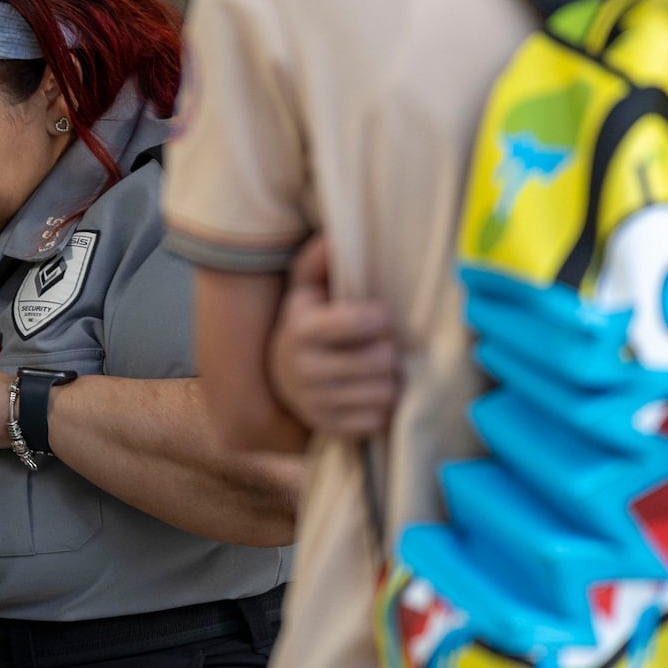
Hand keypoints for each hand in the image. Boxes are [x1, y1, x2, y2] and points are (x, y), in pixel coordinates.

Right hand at [269, 237, 399, 439]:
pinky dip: (381, 407)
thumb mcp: (304, 288)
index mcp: (301, 329)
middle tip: (382, 345)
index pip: (361, 322)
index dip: (380, 317)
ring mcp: (316, 403)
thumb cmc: (306, 323)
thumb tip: (333, 238)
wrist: (278, 378)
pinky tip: (369, 392)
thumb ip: (318, 261)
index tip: (379, 315)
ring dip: (389, 379)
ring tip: (378, 369)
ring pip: (385, 392)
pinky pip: (378, 420)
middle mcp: (304, 369)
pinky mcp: (329, 429)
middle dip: (388, 350)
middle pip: (381, 360)